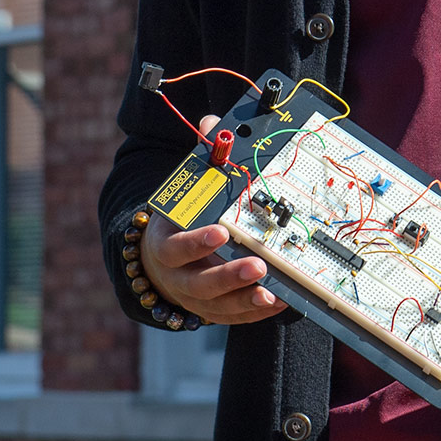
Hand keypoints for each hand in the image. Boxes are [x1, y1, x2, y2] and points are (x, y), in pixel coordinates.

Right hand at [135, 116, 289, 325]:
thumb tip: (211, 123)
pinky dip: (254, 312)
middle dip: (229, 276)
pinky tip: (278, 301)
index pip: (175, 247)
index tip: (220, 232)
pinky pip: (233, 317)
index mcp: (165, 243)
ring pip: (218, 306)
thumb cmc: (182, 219)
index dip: (196, 242)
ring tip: (270, 290)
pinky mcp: (212, 312)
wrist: (162, 261)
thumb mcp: (184, 191)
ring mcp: (193, 299)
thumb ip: (201, 159)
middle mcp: (177, 276)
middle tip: (258, 265)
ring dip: (245, 299)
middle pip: (200, 283)